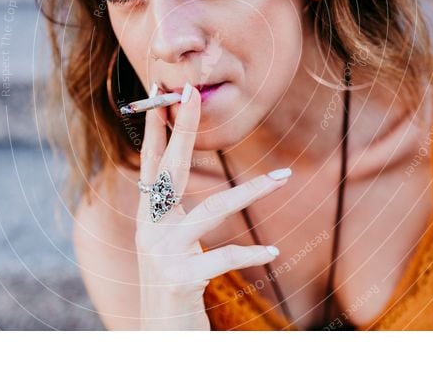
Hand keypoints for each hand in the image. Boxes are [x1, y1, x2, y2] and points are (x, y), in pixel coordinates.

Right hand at [135, 83, 291, 329]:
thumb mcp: (169, 247)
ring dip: (250, 193)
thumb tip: (185, 182)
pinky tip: (273, 249)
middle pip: (170, 171)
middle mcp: (150, 230)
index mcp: (149, 219)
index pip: (152, 166)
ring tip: (283, 179)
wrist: (161, 337)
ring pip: (211, 212)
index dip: (158, 131)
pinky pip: (222, 257)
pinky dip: (250, 252)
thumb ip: (176, 217)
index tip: (164, 97)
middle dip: (181, 130)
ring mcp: (163, 253)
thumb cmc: (173, 287)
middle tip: (191, 94)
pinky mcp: (181, 278)